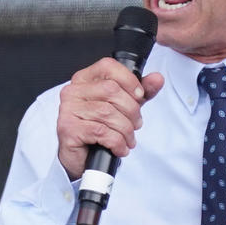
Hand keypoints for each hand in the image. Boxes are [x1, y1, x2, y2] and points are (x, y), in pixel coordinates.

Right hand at [56, 57, 163, 179]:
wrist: (82, 158)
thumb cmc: (101, 128)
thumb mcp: (125, 107)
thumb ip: (141, 92)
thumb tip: (157, 78)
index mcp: (85, 79)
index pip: (108, 66)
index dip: (129, 80)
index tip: (139, 96)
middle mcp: (73, 91)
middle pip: (112, 90)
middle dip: (132, 111)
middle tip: (135, 124)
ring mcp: (68, 109)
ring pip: (108, 112)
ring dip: (126, 130)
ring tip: (128, 139)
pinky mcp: (68, 128)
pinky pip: (101, 131)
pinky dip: (117, 142)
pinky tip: (119, 148)